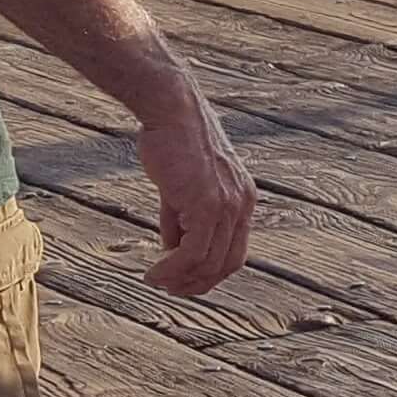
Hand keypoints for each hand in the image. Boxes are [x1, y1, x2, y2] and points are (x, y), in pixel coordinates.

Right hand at [137, 105, 256, 297]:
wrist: (171, 110)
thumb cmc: (172, 142)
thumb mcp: (182, 187)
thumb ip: (182, 218)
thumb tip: (172, 250)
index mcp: (242, 199)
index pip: (234, 252)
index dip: (209, 273)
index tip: (182, 279)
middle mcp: (242, 204)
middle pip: (226, 264)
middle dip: (196, 283)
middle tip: (168, 286)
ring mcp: (227, 205)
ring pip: (208, 263)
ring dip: (180, 279)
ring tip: (156, 280)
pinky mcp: (206, 204)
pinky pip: (192, 253)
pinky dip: (172, 270)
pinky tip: (153, 272)